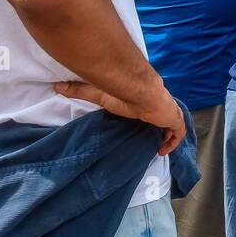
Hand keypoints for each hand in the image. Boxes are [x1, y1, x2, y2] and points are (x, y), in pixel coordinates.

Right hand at [54, 80, 185, 155]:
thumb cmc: (121, 90)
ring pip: (173, 124)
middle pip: (164, 115)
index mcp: (142, 99)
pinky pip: (178, 132)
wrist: (140, 90)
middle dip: (161, 125)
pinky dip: (173, 142)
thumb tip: (56, 86)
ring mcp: (167, 111)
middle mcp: (157, 104)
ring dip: (168, 134)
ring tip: (159, 147)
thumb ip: (79, 90)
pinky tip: (163, 150)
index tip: (140, 124)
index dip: (147, 115)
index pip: (148, 106)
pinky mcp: (174, 119)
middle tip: (152, 139)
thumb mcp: (98, 94)